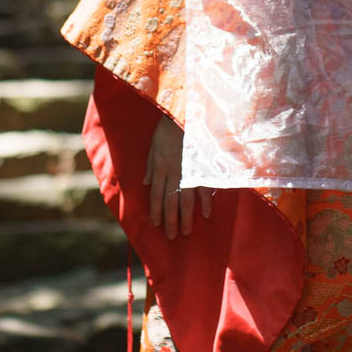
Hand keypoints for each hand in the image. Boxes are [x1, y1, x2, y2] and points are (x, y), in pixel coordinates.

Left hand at [143, 117, 213, 239]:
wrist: (183, 115)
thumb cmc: (167, 129)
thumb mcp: (153, 146)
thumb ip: (150, 166)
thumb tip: (146, 184)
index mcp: (160, 167)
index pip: (156, 195)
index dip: (157, 211)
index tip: (157, 224)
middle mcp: (173, 172)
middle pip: (170, 201)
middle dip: (170, 220)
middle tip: (172, 236)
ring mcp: (188, 170)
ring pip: (185, 198)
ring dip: (186, 216)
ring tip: (186, 231)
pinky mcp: (200, 166)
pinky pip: (202, 186)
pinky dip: (204, 201)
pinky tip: (205, 213)